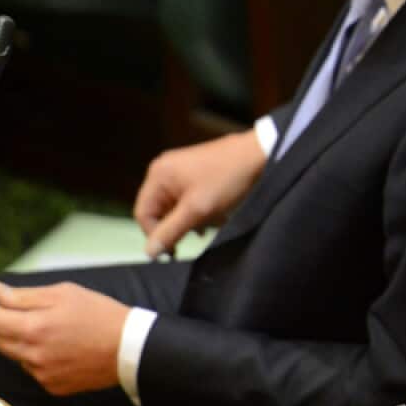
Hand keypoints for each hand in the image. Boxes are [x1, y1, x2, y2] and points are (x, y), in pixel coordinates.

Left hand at [0, 281, 129, 395]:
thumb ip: (25, 294)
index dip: (5, 310)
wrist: (130, 347)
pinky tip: (67, 354)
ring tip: (58, 338)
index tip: (21, 308)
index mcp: (34, 327)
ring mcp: (42, 373)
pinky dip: (44, 363)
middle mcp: (33, 354)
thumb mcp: (66, 293)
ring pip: (17, 357)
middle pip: (0, 340)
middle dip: (14, 329)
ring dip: (28, 347)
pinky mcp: (52, 387)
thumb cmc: (100, 314)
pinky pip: (36, 372)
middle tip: (42, 321)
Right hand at [133, 129, 265, 257]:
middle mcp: (165, 170)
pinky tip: (219, 216)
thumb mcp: (198, 209)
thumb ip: (171, 231)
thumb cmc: (228, 179)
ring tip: (213, 223)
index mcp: (159, 175)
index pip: (143, 213)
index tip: (174, 251)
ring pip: (178, 207)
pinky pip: (191, 199)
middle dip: (180, 225)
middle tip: (198, 235)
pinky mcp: (198, 173)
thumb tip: (149, 252)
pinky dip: (202, 210)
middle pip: (161, 210)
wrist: (262, 154)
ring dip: (194, 220)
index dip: (156, 235)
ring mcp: (182, 170)